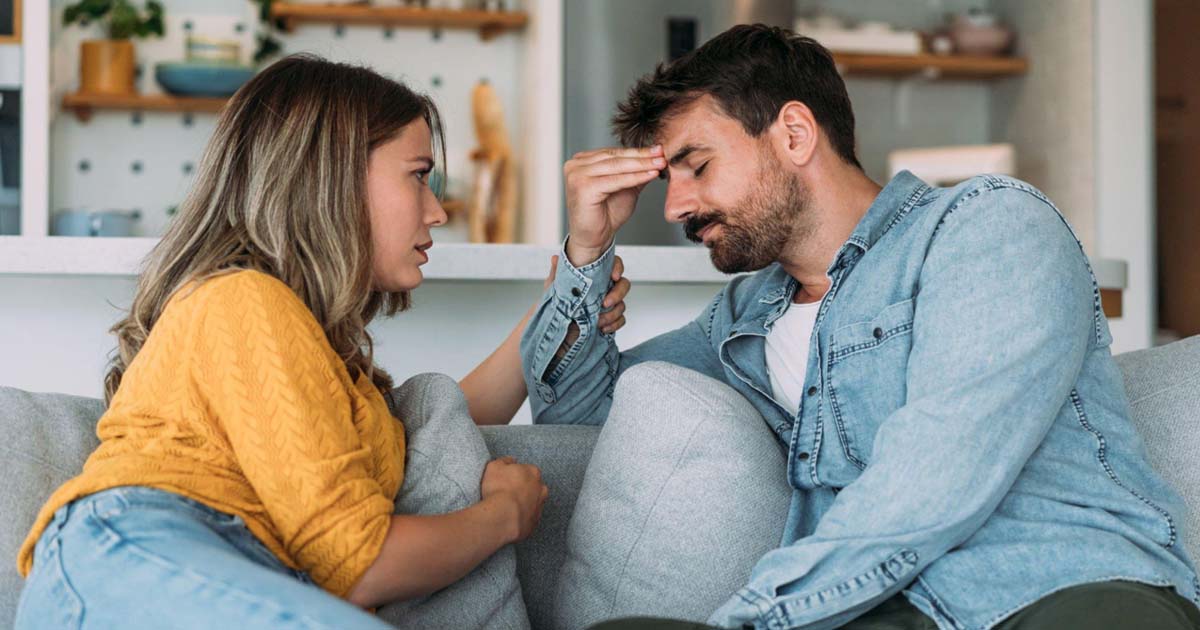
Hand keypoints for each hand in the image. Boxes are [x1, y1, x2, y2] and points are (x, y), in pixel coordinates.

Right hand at [481, 456, 547, 543]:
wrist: (503, 516)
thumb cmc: (499, 489)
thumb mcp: (494, 466)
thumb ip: (504, 461)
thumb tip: (510, 461)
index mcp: (533, 472)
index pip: (526, 470)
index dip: (515, 475)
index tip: (505, 480)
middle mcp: (541, 489)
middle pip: (532, 486)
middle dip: (522, 488)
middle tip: (506, 493)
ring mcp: (539, 507)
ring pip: (532, 502)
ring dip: (523, 503)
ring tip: (507, 507)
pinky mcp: (534, 523)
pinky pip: (528, 518)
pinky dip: (521, 517)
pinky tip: (509, 518)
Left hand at [542, 255, 630, 334]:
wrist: (558, 329)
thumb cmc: (557, 305)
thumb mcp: (554, 288)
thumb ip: (557, 273)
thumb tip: (555, 258)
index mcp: (595, 276)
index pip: (613, 264)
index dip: (617, 267)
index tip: (614, 276)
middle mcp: (605, 288)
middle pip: (623, 284)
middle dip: (618, 294)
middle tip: (605, 303)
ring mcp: (610, 304)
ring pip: (622, 304)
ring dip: (612, 313)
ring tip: (598, 320)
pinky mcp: (611, 318)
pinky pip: (621, 319)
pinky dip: (614, 324)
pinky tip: (603, 327)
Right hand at [563, 145, 665, 265]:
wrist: (593, 239)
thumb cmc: (605, 215)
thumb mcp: (625, 187)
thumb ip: (635, 172)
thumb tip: (655, 157)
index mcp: (581, 162)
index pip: (613, 153)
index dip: (637, 151)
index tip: (658, 150)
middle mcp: (575, 165)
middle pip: (615, 157)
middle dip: (641, 156)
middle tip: (661, 154)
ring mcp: (577, 175)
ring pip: (616, 166)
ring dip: (641, 165)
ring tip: (659, 164)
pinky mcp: (583, 187)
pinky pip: (615, 180)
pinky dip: (634, 177)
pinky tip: (650, 175)